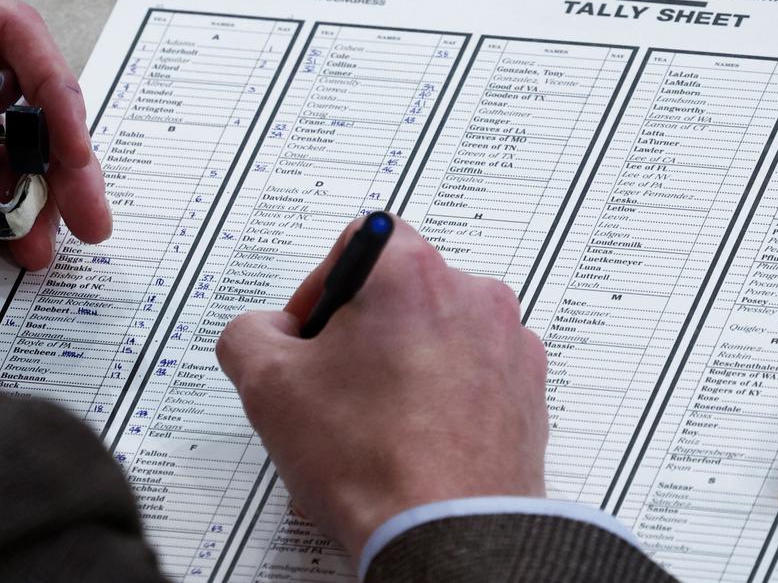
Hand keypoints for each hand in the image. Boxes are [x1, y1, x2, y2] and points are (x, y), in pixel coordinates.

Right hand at [215, 215, 546, 559]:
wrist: (446, 537)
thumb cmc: (371, 461)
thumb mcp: (266, 384)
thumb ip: (249, 332)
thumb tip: (262, 332)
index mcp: (410, 274)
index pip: (360, 241)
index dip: (322, 285)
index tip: (312, 332)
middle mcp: (471, 297)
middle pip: (399, 291)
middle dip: (360, 332)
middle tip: (333, 384)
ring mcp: (507, 347)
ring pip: (436, 335)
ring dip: (401, 365)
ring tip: (371, 424)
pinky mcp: (528, 395)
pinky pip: (472, 376)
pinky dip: (440, 398)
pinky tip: (408, 442)